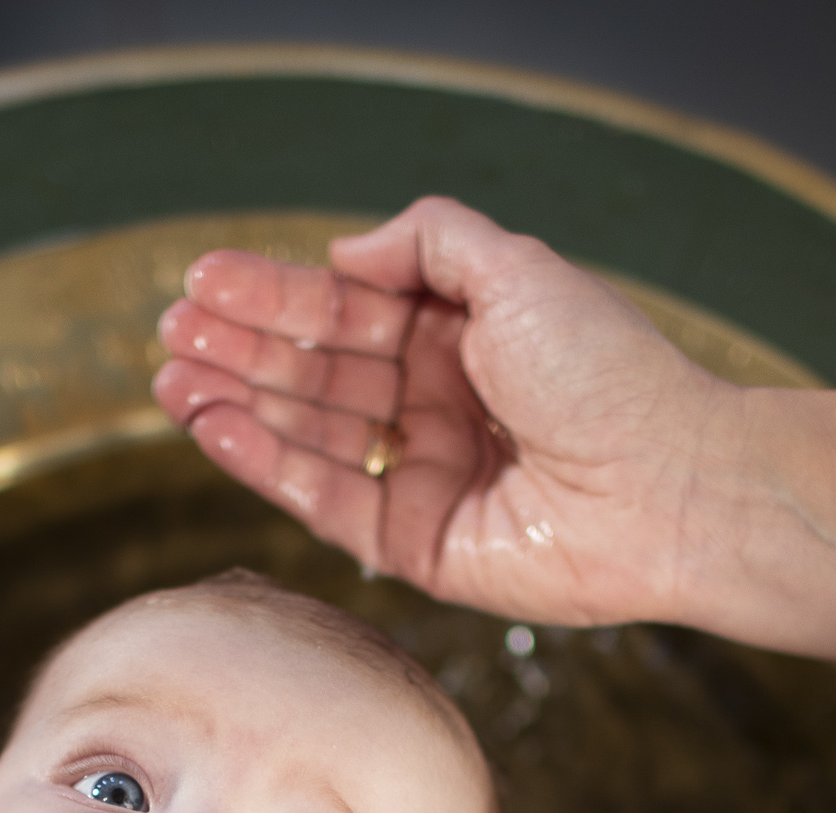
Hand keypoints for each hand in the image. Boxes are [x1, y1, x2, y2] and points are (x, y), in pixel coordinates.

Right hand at [151, 195, 835, 674]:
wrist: (666, 485)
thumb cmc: (607, 374)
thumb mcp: (516, 270)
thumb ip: (428, 243)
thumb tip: (344, 255)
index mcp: (462, 339)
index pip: (346, 313)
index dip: (274, 295)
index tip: (203, 280)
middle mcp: (438, 405)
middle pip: (315, 372)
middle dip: (240, 349)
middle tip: (170, 331)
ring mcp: (424, 476)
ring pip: (308, 435)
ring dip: (235, 404)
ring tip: (170, 378)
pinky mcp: (416, 546)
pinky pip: (326, 500)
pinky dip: (266, 464)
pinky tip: (213, 427)